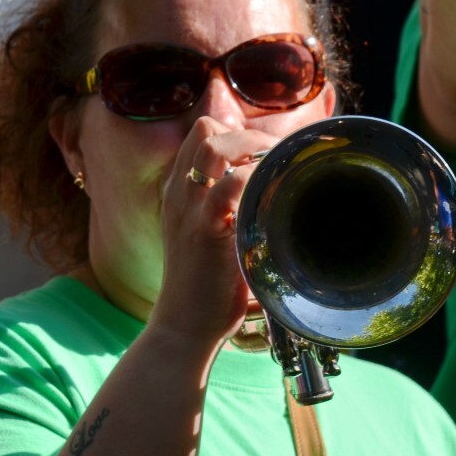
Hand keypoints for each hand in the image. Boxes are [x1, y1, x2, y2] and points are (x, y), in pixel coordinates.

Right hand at [149, 117, 276, 346]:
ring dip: (251, 148)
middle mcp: (180, 193)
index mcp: (180, 191)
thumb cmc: (206, 285)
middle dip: (249, 136)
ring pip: (212, 145)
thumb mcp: (209, 236)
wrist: (184, 326)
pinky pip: (227, 187)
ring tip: (273, 171)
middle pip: (206, 130)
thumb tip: (270, 195)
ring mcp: (188, 209)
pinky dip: (253, 179)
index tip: (264, 157)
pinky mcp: (204, 231)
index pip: (202, 135)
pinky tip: (269, 197)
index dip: (237, 135)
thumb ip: (227, 212)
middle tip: (275, 161)